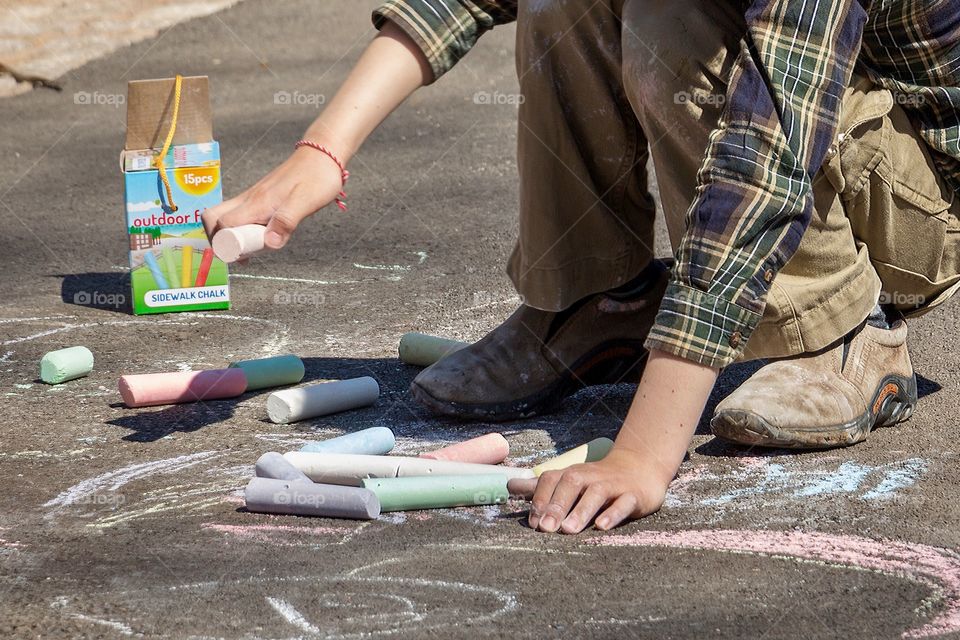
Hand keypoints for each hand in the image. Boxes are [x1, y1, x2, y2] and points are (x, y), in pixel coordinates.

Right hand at [202, 146, 345, 249]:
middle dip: (218, 239)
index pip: (223, 223)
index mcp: (257, 202)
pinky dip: (243, 230)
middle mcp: (250, 199)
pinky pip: (241, 215)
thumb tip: (270, 243)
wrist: (323, 154)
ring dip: (231, 236)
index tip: (240, 256)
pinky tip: (260, 238)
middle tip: (239, 254)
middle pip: (214, 218)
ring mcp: (253, 198)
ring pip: (226, 217)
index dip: (225, 243)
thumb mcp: (306, 201)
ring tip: (251, 250)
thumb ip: (286, 221)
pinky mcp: (261, 198)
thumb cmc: (317, 176)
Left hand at [513, 446, 668, 533]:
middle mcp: (590, 477)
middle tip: (546, 528)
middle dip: (557, 505)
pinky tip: (602, 526)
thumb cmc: (596, 480)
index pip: (551, 480)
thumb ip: (540, 486)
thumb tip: (509, 485)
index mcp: (572, 474)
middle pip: (571, 484)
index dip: (540, 498)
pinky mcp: (633, 496)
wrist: (639, 468)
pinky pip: (623, 503)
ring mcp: (613, 485)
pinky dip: (613, 514)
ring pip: (596, 494)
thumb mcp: (568, 480)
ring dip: (581, 510)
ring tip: (569, 529)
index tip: (532, 522)